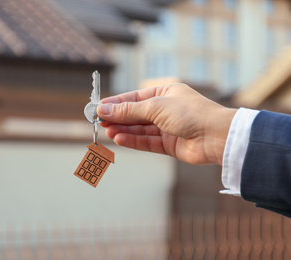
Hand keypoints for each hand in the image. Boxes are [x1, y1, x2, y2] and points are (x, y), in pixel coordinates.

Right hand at [97, 83, 236, 164]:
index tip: (99, 108)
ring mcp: (168, 128)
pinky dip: (133, 141)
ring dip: (123, 130)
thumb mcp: (155, 107)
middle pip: (136, 114)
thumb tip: (104, 110)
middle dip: (118, 118)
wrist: (216, 136)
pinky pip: (147, 142)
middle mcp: (166, 110)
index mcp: (165, 93)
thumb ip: (129, 111)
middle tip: (99, 122)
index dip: (116, 103)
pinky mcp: (169, 144)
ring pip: (140, 129)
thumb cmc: (191, 113)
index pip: (134, 98)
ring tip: (107, 131)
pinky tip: (119, 139)